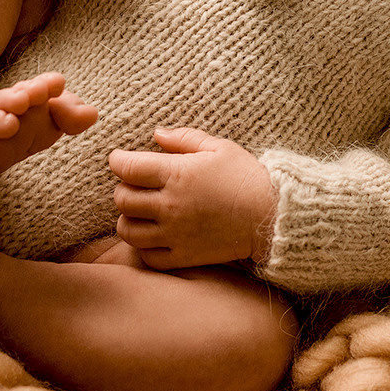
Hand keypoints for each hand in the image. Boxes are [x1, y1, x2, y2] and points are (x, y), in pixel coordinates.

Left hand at [109, 127, 277, 269]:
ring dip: (129, 218)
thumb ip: (183, 138)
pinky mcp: (183, 256)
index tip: (121, 159)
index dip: (118, 160)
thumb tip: (156, 134)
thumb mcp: (218, 147)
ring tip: (141, 212)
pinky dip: (143, 246)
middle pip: (122, 199)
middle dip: (123, 188)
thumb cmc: (245, 176)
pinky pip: (147, 256)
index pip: (127, 167)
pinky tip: (153, 234)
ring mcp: (175, 234)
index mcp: (177, 174)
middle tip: (135, 185)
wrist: (272, 215)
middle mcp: (171, 205)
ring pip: (128, 230)